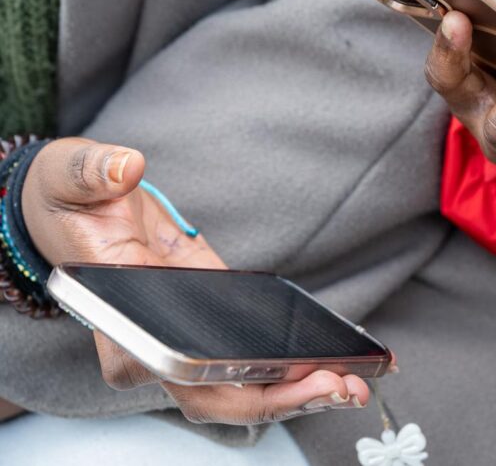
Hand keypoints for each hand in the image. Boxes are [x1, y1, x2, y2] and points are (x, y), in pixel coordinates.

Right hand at [23, 138, 369, 422]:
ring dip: (297, 389)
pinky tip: (341, 359)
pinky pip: (254, 356)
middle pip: (217, 394)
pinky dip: (296, 364)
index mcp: (118, 321)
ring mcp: (186, 341)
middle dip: (278, 396)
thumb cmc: (72, 200)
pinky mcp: (216, 322)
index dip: (221, 382)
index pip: (169, 370)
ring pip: (241, 386)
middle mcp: (152, 347)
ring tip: (355, 382)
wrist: (84, 205)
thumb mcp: (74, 176)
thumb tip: (124, 167)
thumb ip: (94, 172)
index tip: (269, 375)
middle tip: (337, 386)